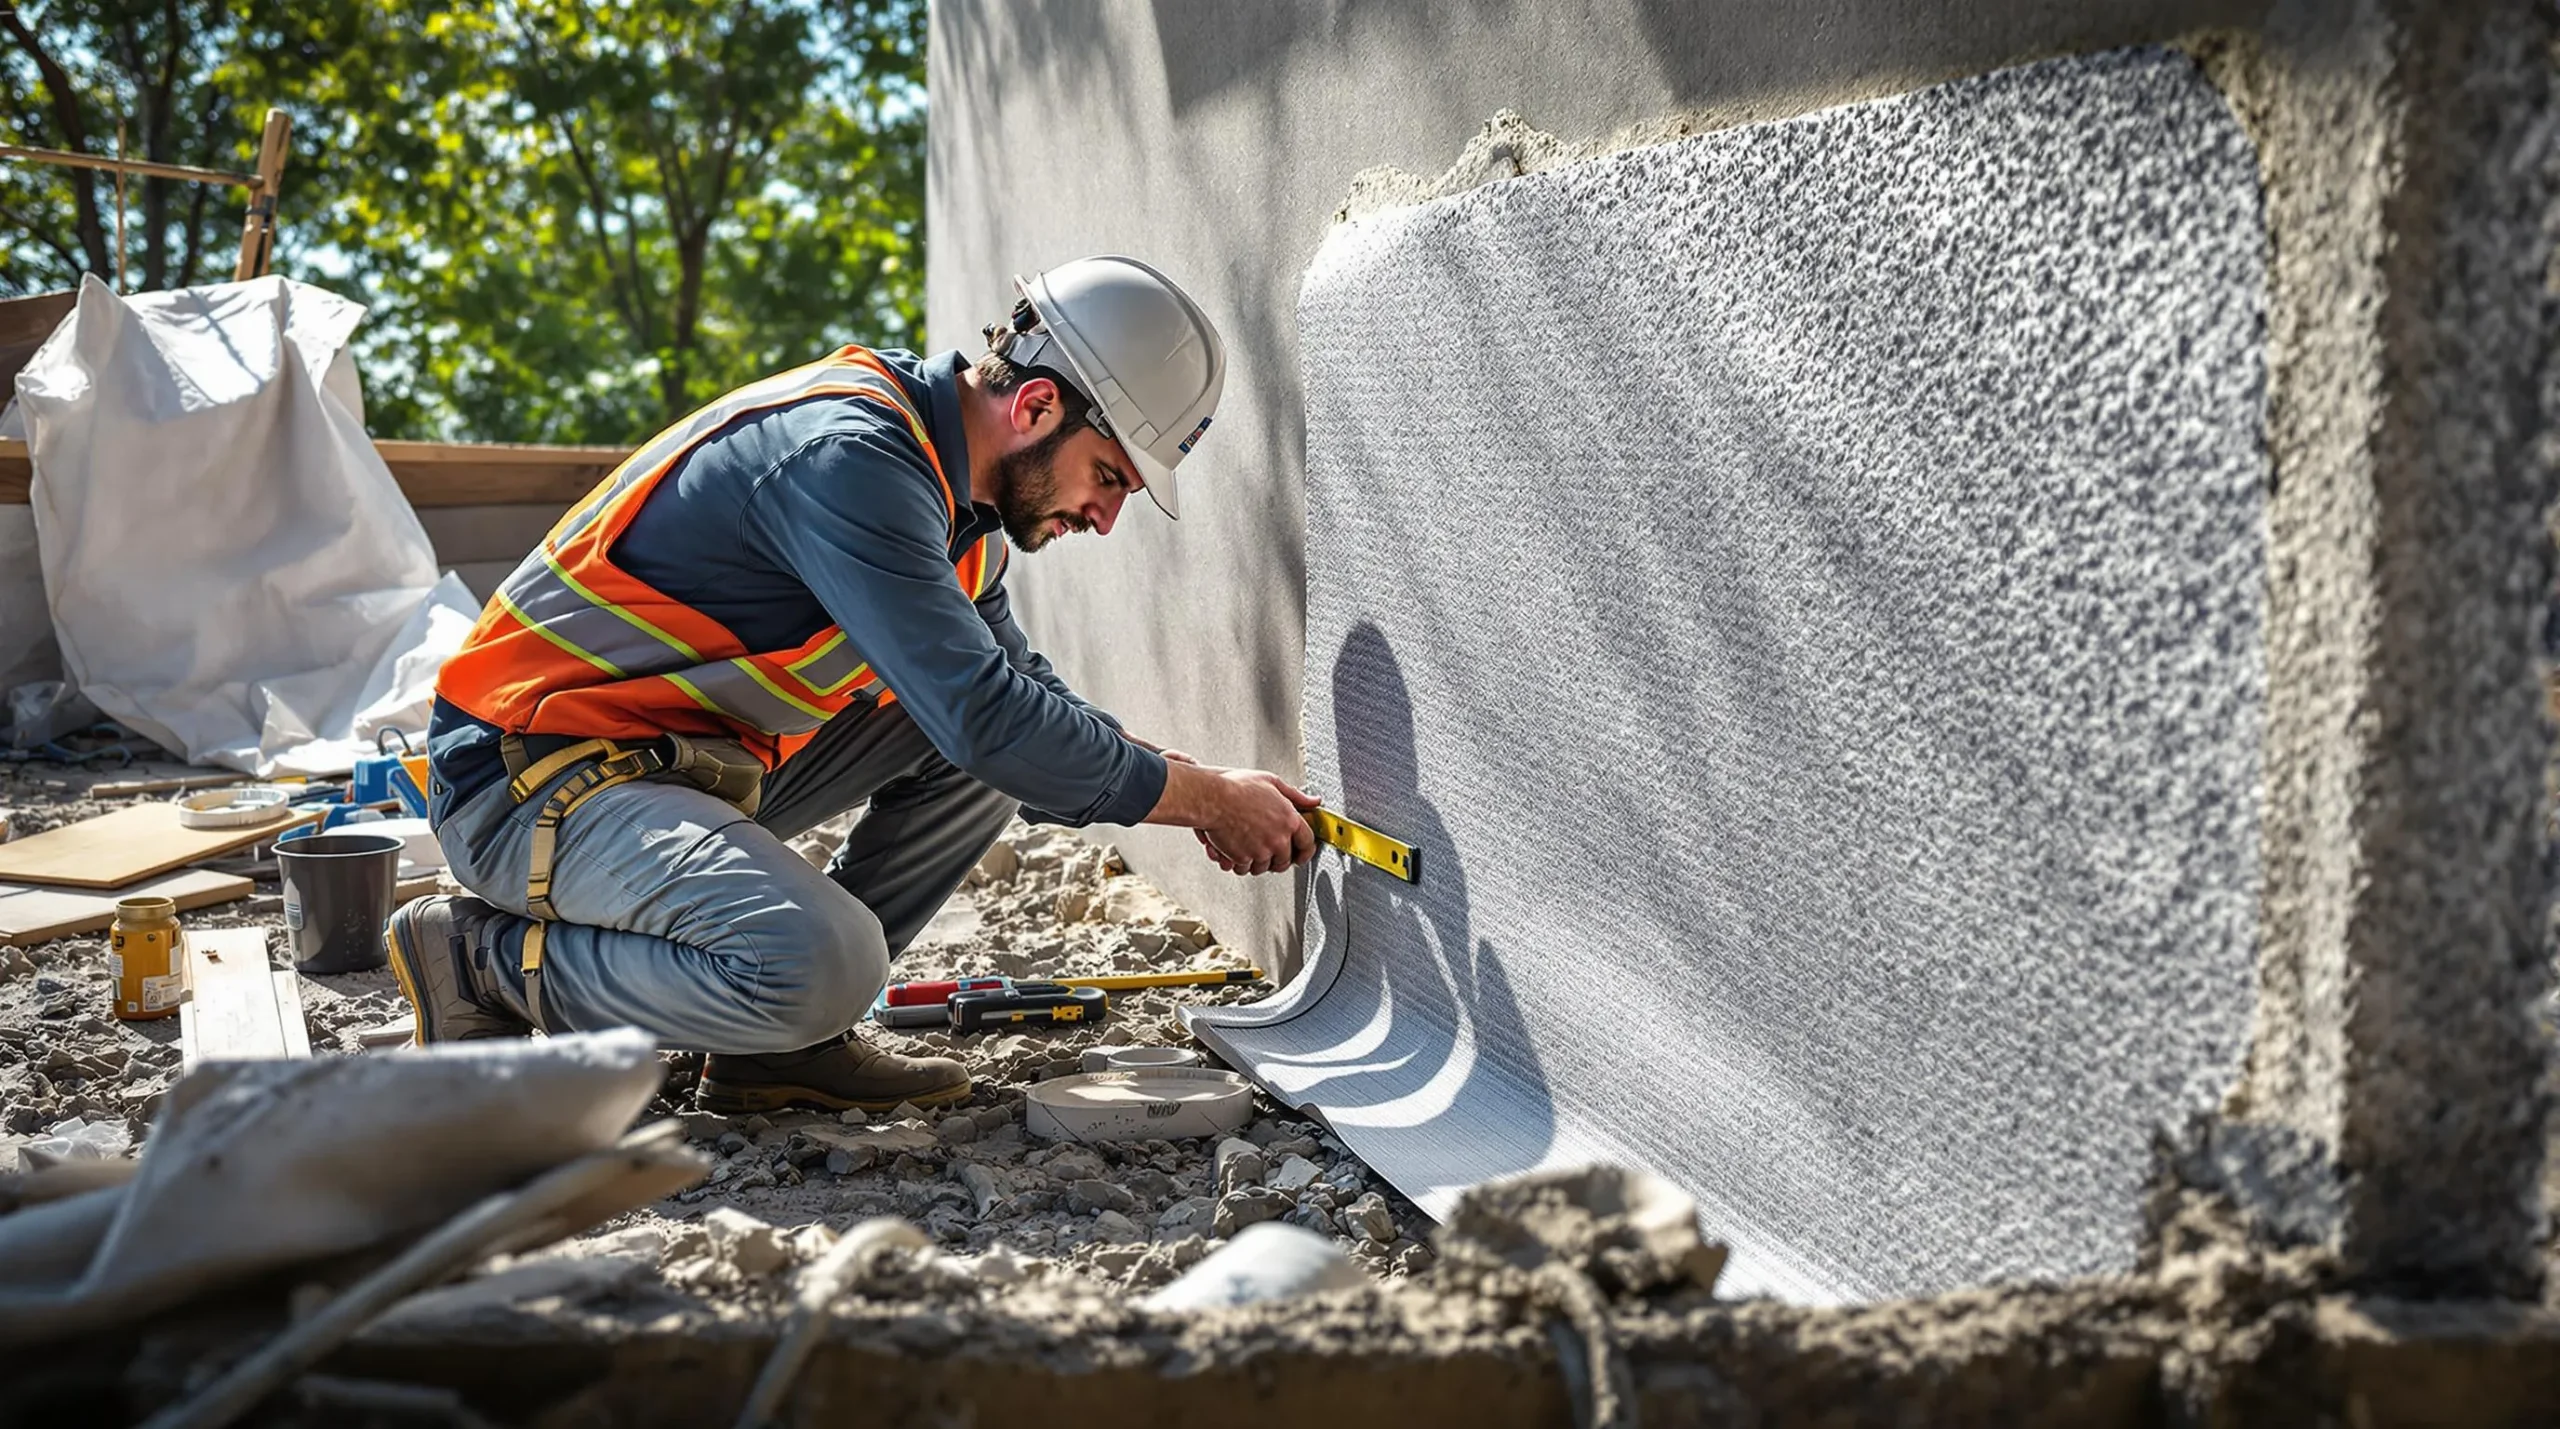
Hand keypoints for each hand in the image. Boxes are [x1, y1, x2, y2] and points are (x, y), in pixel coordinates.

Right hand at [1200, 768, 1319, 875]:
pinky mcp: (1243, 858)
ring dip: (1258, 861)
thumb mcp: (1272, 782)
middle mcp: (1278, 839)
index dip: (1305, 850)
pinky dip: (1240, 863)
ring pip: (1264, 867)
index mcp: (1290, 820)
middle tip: (1269, 851)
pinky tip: (1236, 850)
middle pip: (1285, 861)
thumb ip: (1296, 795)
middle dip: (1278, 858)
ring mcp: (1261, 851)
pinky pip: (1245, 868)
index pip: (1307, 843)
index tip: (1302, 854)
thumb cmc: (1238, 787)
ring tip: (1249, 846)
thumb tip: (1314, 801)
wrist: (1212, 798)